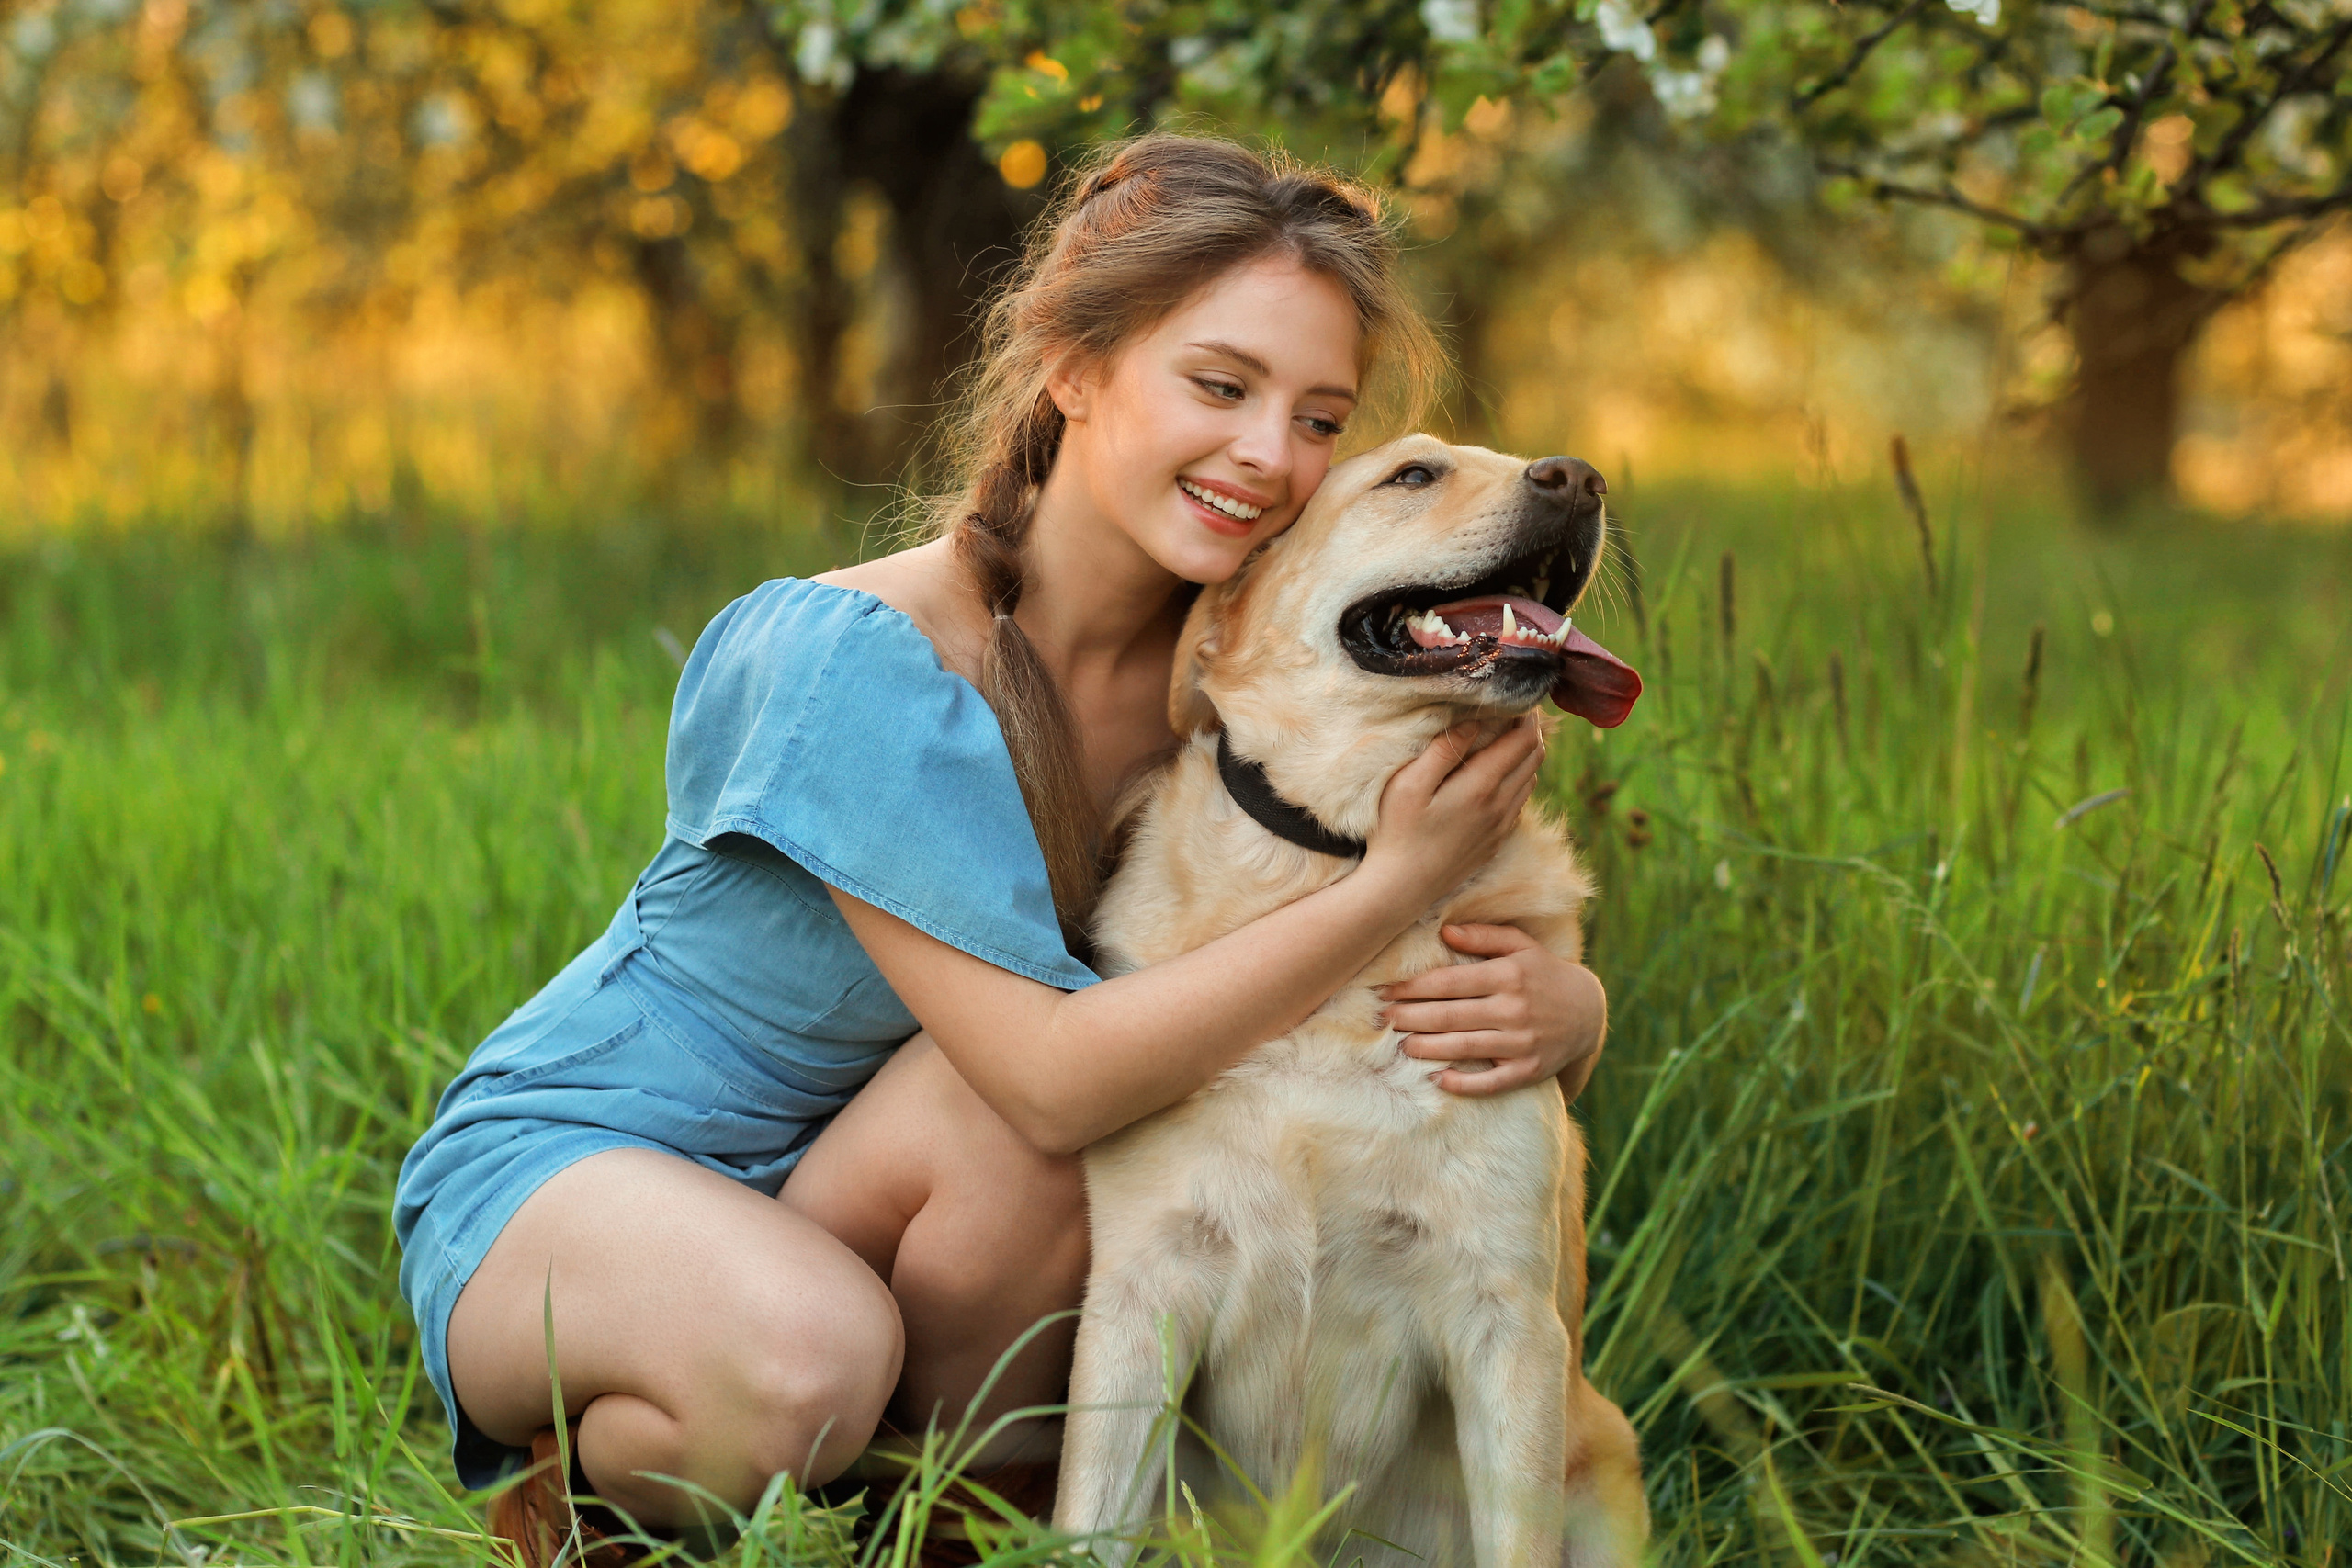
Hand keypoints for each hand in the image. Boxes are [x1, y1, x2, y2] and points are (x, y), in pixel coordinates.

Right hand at [1359, 719, 1542, 907]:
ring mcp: (1501, 826)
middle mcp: (1501, 806)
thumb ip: (1443, 750)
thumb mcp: (1409, 784)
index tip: (1515, 697)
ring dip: (1526, 754)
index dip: (1526, 714)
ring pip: (1531, 779)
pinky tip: (1497, 773)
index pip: (1523, 740)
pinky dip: (1518, 779)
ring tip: (1506, 735)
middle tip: (1513, 710)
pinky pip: (1520, 802)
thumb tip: (1473, 720)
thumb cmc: (1396, 833)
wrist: (1401, 889)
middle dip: (1530, 729)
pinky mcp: (1496, 841)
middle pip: (1535, 757)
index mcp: (1482, 786)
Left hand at [1382, 924, 1607, 1098]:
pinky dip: (1463, 1084)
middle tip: (1383, 1019)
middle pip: (1449, 1016)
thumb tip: (1444, 932)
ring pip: (1463, 1048)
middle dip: (1410, 1018)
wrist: (1588, 1013)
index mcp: (1508, 976)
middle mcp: (1513, 1009)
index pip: (1448, 983)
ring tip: (1401, 1045)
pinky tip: (1438, 1079)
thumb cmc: (1544, 974)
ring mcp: (1521, 1043)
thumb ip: (1484, 936)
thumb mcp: (1521, 946)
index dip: (1413, 988)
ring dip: (1427, 1048)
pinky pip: (1491, 1082)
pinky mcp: (1529, 1070)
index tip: (1386, 991)